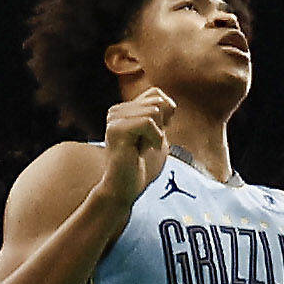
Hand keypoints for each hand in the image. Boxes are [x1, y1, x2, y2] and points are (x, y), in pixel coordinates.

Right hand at [98, 90, 175, 207]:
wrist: (124, 188)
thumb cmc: (142, 165)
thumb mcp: (158, 135)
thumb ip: (163, 116)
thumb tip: (169, 102)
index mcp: (124, 109)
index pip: (156, 94)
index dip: (165, 115)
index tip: (154, 136)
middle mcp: (116, 111)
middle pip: (157, 102)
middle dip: (160, 127)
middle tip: (145, 145)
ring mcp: (114, 119)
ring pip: (154, 112)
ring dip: (157, 135)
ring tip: (142, 149)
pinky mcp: (116, 130)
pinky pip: (148, 123)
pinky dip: (154, 138)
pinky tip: (143, 151)